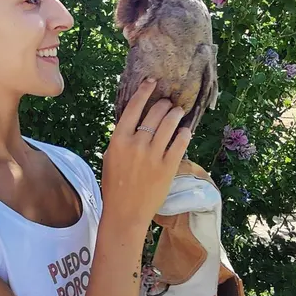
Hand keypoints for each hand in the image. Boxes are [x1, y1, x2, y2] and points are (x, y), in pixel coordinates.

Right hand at [100, 78, 191, 229]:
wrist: (125, 213)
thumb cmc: (114, 186)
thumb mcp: (110, 157)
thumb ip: (122, 139)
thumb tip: (135, 122)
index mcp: (118, 140)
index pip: (133, 107)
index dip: (145, 91)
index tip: (152, 82)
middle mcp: (136, 144)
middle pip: (155, 113)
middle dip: (164, 104)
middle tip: (168, 103)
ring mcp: (153, 154)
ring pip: (170, 124)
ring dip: (176, 114)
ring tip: (178, 112)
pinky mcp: (168, 166)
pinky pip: (180, 142)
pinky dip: (184, 133)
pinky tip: (185, 131)